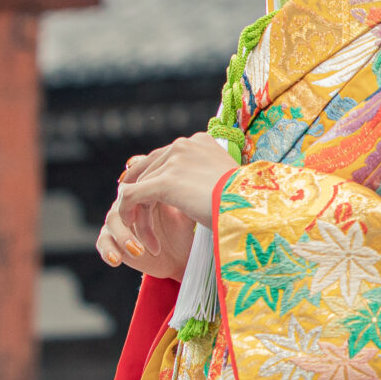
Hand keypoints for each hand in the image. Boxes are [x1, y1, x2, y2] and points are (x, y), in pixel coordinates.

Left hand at [97, 138, 234, 277]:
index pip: (162, 157)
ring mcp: (173, 161)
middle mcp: (184, 144)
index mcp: (199, 142)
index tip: (145, 201)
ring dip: (140, 214)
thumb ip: (197, 178)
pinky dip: (128, 213)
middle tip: (142, 223)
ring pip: (140, 186)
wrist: (253, 210)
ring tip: (146, 237)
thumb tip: (182, 188)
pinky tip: (134, 231)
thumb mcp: (221, 184)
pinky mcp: (164, 181)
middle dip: (142, 199)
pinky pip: (132, 196)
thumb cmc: (245, 204)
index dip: (149, 179)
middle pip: (148, 170)